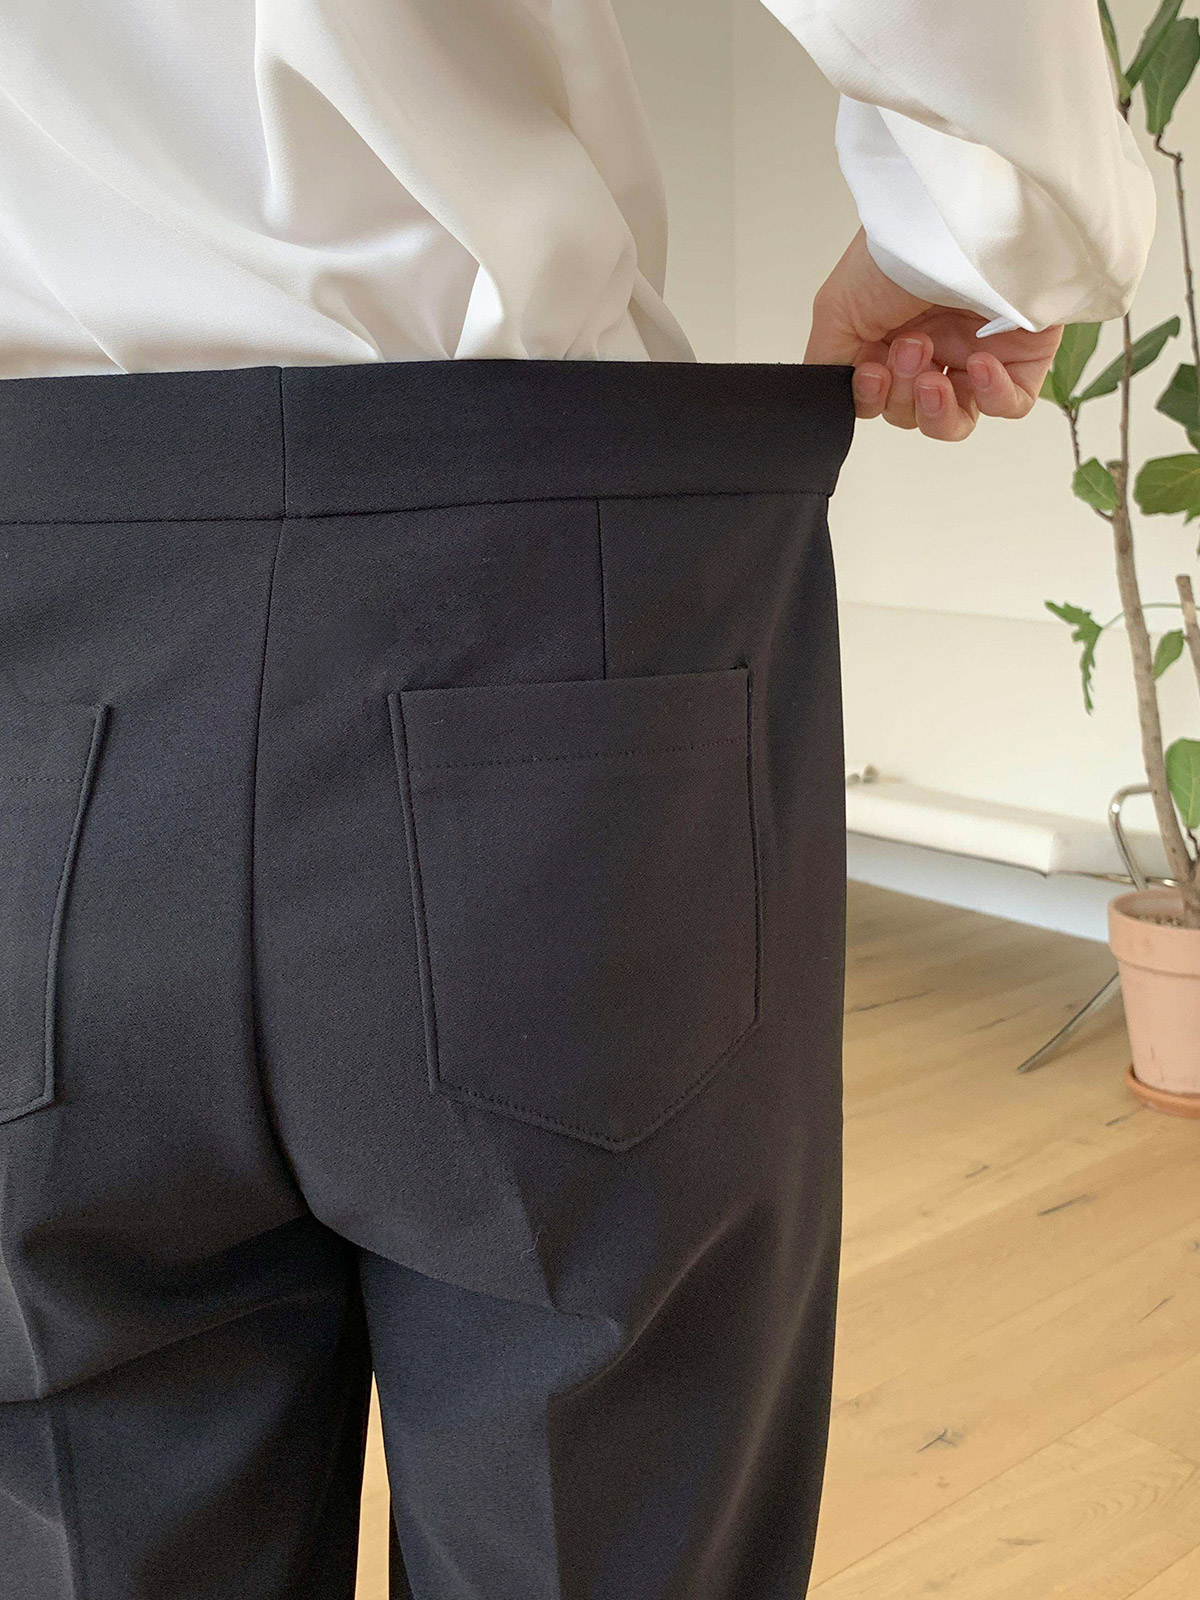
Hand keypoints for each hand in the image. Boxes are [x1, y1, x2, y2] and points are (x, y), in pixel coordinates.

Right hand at [805, 228, 1063, 441]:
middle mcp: (934, 348)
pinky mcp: (1023, 355)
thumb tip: (834, 403)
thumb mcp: (837, 308)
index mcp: (890, 339)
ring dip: (937, 409)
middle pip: (912, 413)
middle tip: (910, 348)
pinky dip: (991, 396)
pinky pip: (1009, 405)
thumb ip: (828, 368)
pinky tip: (978, 364)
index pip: (879, 400)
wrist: (961, 217)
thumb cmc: (900, 248)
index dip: (873, 399)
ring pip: (956, 421)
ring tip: (933, 375)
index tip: (872, 371)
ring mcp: (978, 353)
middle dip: (903, 392)